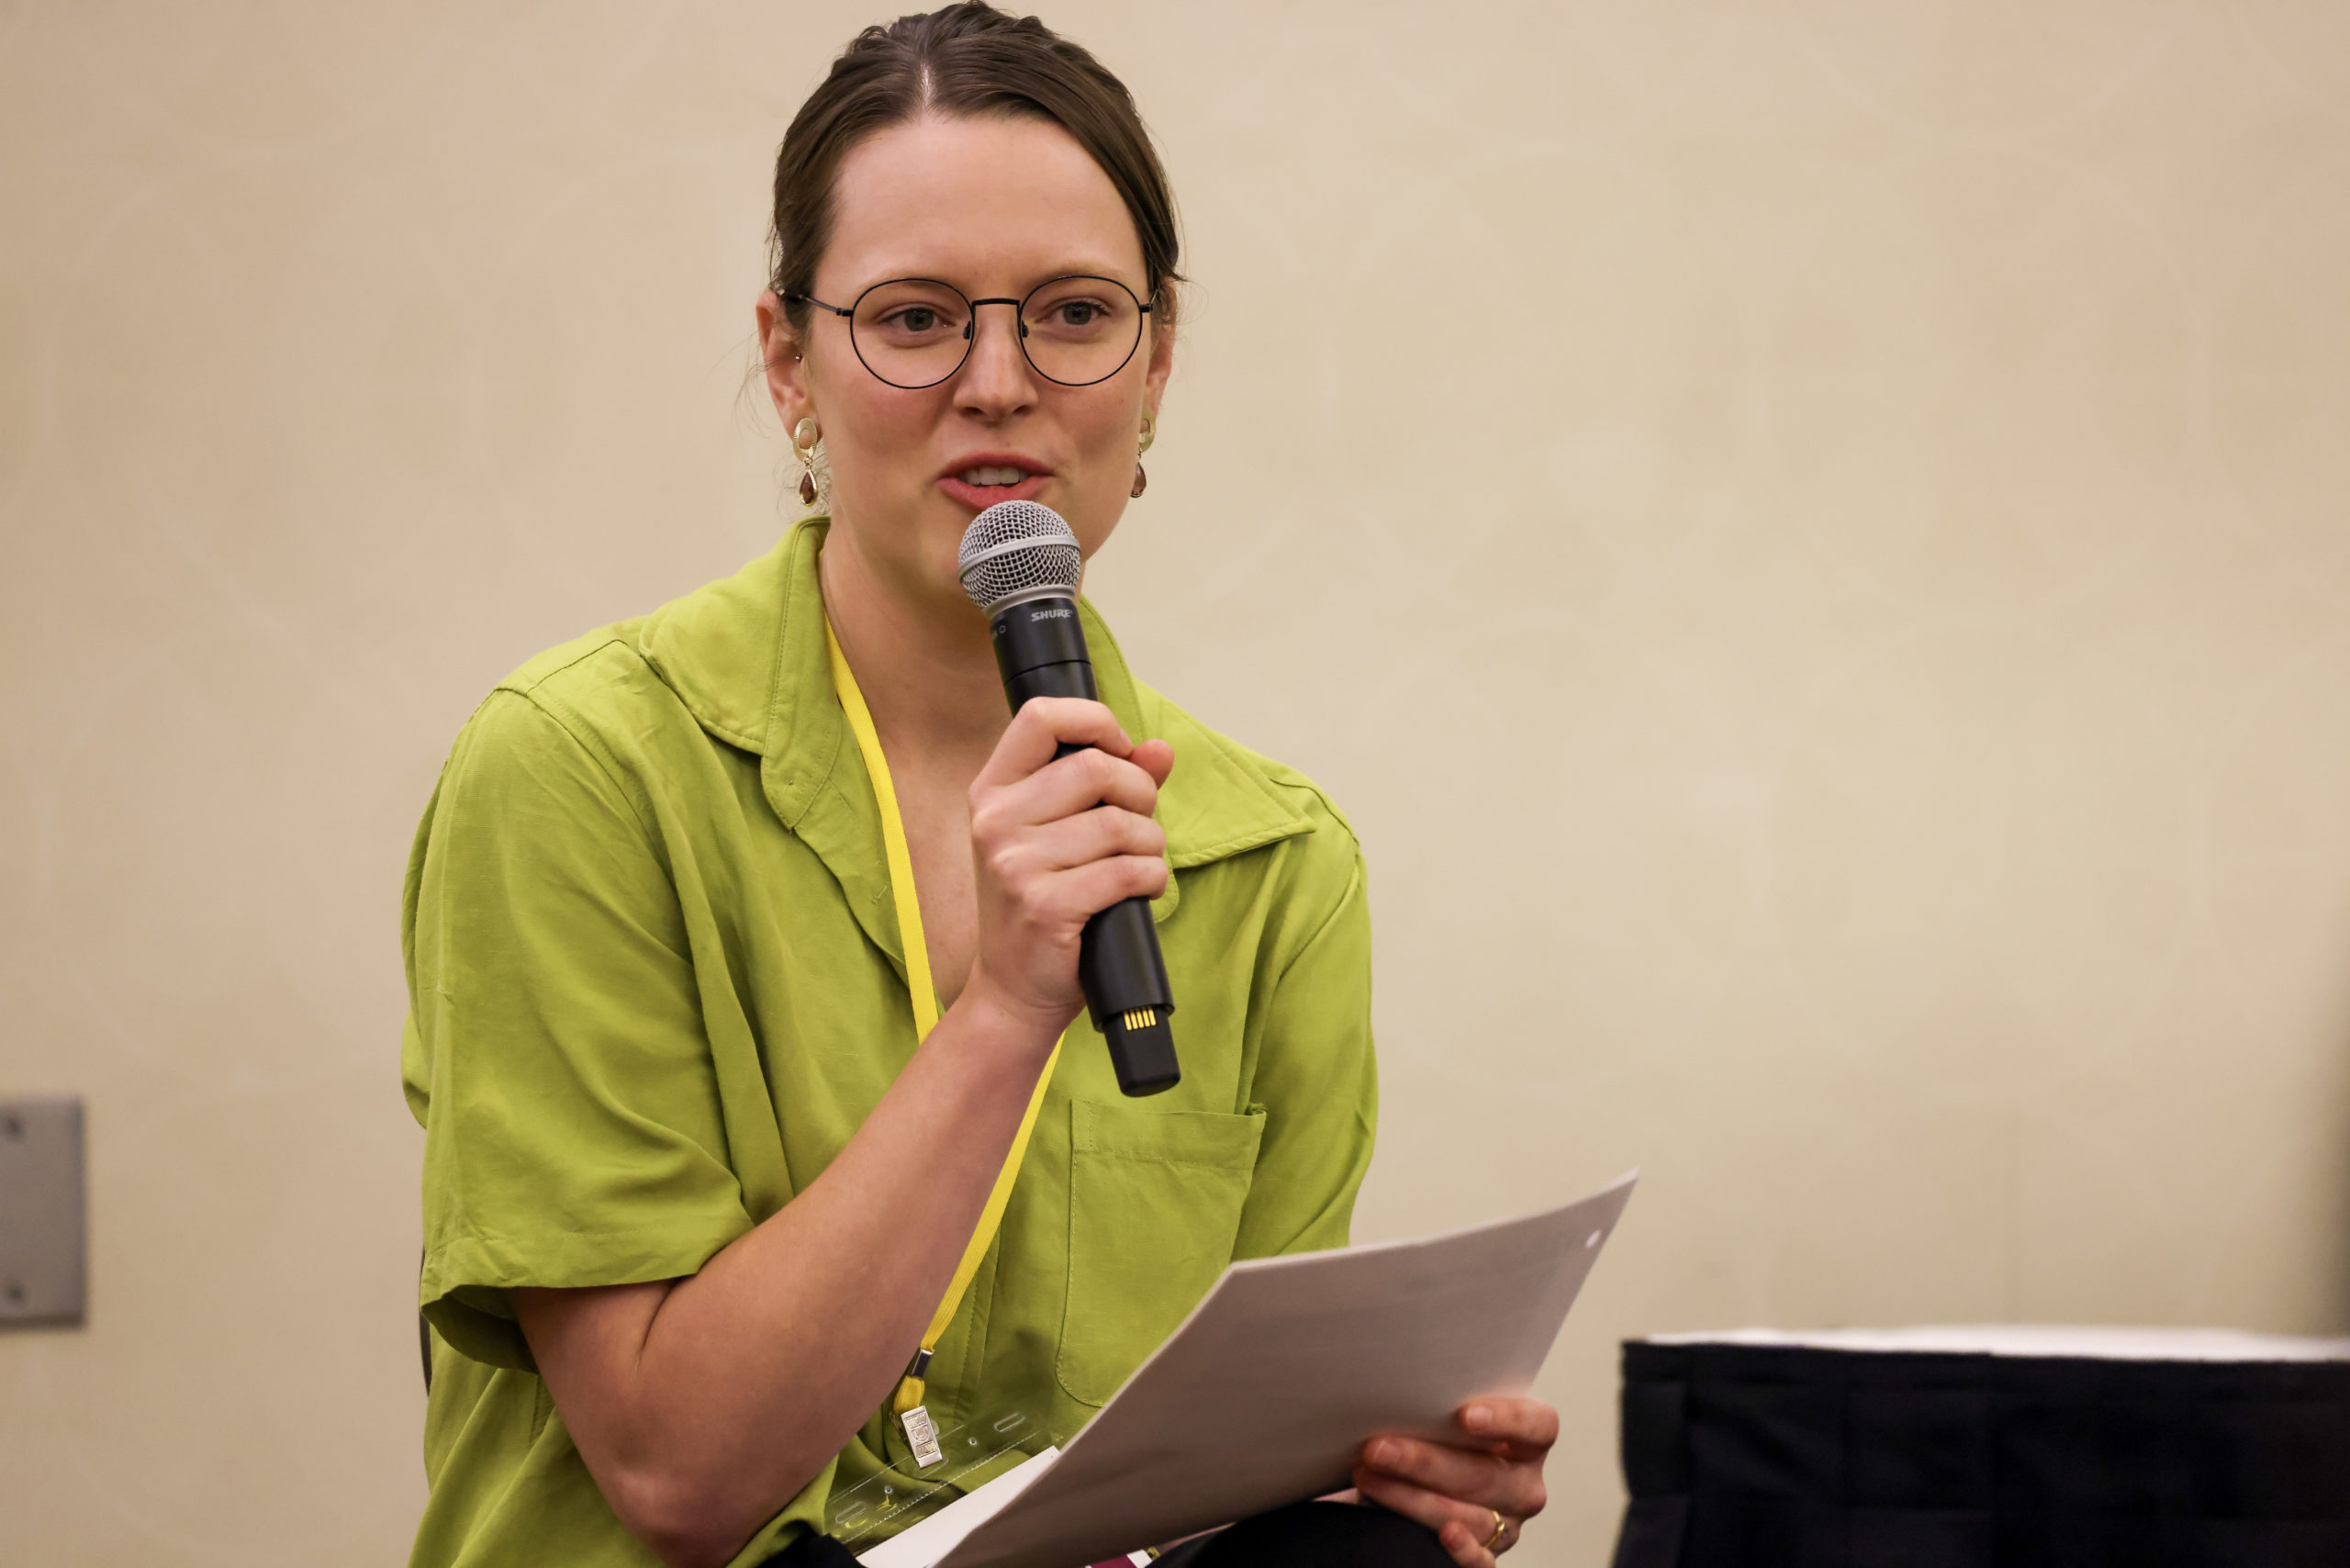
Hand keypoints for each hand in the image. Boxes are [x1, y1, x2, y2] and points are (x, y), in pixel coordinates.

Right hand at [964, 696, 1173, 1032]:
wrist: (1012, 989)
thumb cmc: (1042, 903)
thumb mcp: (1062, 835)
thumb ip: (1111, 784)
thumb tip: (1159, 749)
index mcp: (993, 790)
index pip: (1040, 716)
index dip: (1095, 722)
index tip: (1119, 751)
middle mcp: (995, 821)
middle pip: (1096, 768)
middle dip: (1140, 794)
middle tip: (1141, 826)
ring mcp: (1013, 864)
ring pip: (1120, 824)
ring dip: (1150, 845)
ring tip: (1140, 864)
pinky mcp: (1043, 906)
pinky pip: (1126, 871)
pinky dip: (1150, 879)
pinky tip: (1140, 890)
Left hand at [1352, 1396, 1555, 1566]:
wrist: (1421, 1482)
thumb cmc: (1436, 1438)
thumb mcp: (1444, 1417)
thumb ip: (1438, 1406)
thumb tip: (1393, 1392)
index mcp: (1527, 1442)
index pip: (1538, 1425)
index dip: (1507, 1419)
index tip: (1464, 1414)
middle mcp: (1523, 1485)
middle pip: (1486, 1474)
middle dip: (1425, 1461)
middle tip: (1378, 1448)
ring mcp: (1508, 1525)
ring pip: (1471, 1517)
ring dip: (1413, 1499)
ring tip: (1370, 1478)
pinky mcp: (1488, 1556)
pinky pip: (1481, 1561)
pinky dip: (1463, 1550)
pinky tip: (1443, 1534)